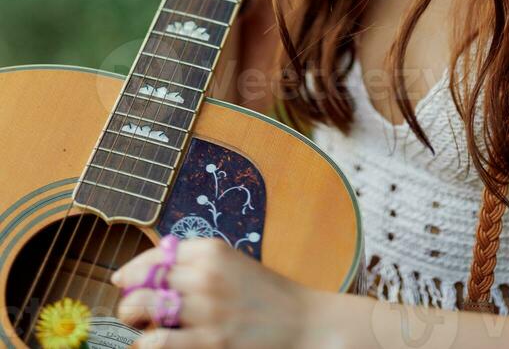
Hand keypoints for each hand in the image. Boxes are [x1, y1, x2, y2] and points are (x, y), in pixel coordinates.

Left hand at [111, 237, 310, 348]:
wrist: (303, 323)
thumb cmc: (264, 295)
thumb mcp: (231, 264)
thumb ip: (194, 261)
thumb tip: (148, 270)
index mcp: (210, 250)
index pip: (154, 254)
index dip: (133, 270)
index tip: (124, 282)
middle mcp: (205, 274)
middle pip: (143, 280)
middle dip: (130, 296)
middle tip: (136, 310)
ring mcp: (206, 309)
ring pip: (142, 308)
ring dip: (133, 319)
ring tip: (142, 327)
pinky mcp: (210, 342)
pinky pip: (158, 344)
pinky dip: (145, 345)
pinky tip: (150, 346)